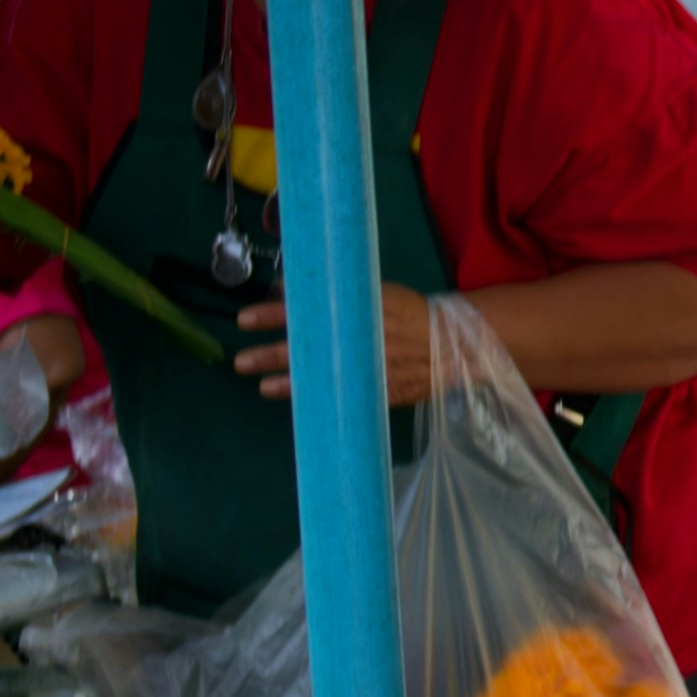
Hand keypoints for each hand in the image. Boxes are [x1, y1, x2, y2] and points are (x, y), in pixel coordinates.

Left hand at [236, 277, 434, 407]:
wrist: (454, 342)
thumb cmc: (411, 313)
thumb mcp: (376, 294)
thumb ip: (339, 295)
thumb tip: (295, 292)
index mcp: (356, 311)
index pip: (303, 311)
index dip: (270, 315)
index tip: (244, 319)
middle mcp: (357, 342)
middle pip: (303, 349)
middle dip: (268, 357)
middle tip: (242, 362)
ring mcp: (367, 370)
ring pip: (319, 378)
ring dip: (288, 384)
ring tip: (264, 387)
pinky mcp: (380, 391)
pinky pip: (344, 397)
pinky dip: (321, 400)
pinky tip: (304, 404)